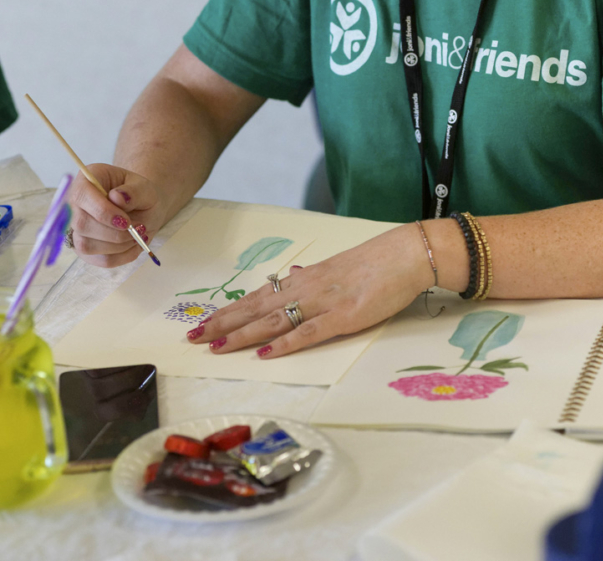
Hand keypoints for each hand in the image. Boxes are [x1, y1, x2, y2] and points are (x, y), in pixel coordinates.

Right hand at [68, 165, 164, 267]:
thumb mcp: (144, 187)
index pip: (82, 196)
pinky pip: (99, 260)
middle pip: (82, 224)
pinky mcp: (84, 249)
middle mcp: (74, 205)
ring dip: (119, 245)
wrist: (142, 208)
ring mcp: (76, 229)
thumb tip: (117, 197)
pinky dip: (122, 256)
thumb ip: (134, 191)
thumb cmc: (139, 194)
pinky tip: (134, 245)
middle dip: (114, 233)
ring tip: (138, 235)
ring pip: (87, 245)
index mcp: (86, 181)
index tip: (126, 221)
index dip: (103, 212)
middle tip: (138, 229)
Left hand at [185, 224, 433, 358]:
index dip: (229, 310)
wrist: (405, 254)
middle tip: (193, 336)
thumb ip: (312, 276)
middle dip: (223, 323)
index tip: (203, 321)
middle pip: (256, 308)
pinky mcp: (344, 317)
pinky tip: (266, 352)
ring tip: (216, 346)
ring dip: (243, 334)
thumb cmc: (374, 263)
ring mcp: (323, 303)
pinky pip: (309, 332)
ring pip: (274, 320)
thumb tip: (291, 276)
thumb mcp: (335, 267)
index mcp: (304, 279)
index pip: (257, 297)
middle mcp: (306, 289)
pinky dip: (285, 343)